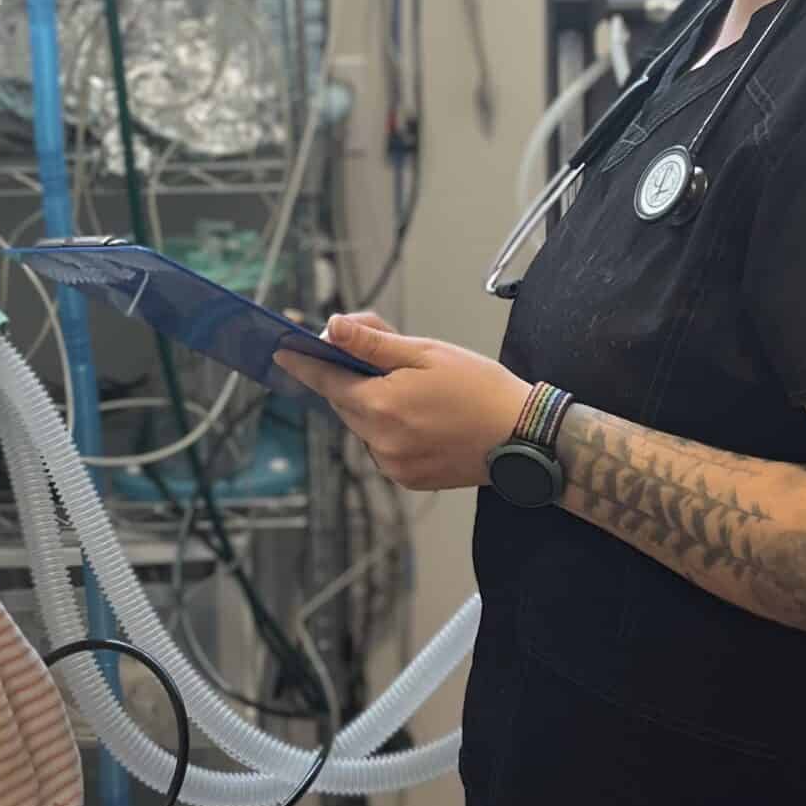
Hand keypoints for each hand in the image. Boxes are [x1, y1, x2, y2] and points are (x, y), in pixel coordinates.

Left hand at [279, 312, 531, 492]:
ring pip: (364, 427)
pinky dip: (390, 430)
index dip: (304, 364)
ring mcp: (393, 464)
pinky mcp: (407, 479)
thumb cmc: (480, 388)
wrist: (523, 436)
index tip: (282, 351)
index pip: (327, 381)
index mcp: (382, 405)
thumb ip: (374, 342)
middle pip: (345, 404)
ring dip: (373, 406)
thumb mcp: (426, 353)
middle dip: (352, 380)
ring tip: (414, 393)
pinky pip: (383, 448)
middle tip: (381, 360)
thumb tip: (333, 326)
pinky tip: (423, 419)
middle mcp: (381, 441)